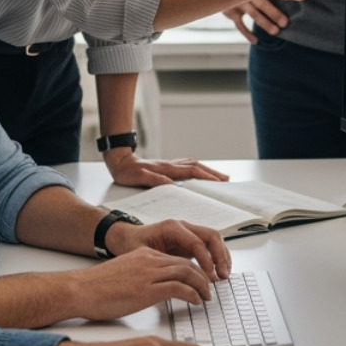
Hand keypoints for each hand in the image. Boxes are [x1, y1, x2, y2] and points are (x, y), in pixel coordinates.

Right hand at [70, 248, 212, 319]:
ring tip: (207, 297)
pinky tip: (197, 302)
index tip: (200, 281)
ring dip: (202, 285)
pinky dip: (193, 294)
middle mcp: (149, 260)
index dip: (194, 269)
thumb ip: (140, 277)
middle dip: (203, 276)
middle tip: (210, 289)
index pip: (177, 258)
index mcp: (143, 255)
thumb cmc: (96, 288)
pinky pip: (179, 288)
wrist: (80, 290)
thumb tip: (150, 289)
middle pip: (187, 263)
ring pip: (188, 272)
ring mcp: (149, 273)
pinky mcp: (147, 289)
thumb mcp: (123, 275)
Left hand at [105, 149, 229, 187]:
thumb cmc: (128, 172)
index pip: (192, 172)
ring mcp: (169, 164)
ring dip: (207, 170)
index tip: (219, 182)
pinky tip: (200, 172)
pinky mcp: (166, 166)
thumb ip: (155, 180)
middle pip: (197, 166)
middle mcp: (170, 165)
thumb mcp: (139, 178)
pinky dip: (197, 168)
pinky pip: (187, 165)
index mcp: (167, 169)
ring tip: (219, 177)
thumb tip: (171, 184)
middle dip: (212, 173)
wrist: (119, 161)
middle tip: (226, 180)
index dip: (206, 177)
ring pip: (193, 164)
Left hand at [111, 219, 230, 281]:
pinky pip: (210, 247)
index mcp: (172, 228)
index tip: (210, 277)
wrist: (126, 238)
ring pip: (214, 240)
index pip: (197, 242)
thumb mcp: (141, 254)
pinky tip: (218, 272)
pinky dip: (218, 258)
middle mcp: (183, 228)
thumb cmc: (132, 245)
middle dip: (220, 256)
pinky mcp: (191, 242)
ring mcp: (189, 233)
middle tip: (223, 276)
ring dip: (222, 257)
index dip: (206, 260)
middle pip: (211, 236)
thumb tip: (175, 277)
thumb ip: (159, 263)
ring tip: (224, 275)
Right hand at [221, 0, 287, 43]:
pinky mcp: (231, 12)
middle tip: (285, 23)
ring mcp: (238, 2)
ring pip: (253, 14)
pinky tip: (256, 41)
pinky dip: (247, 34)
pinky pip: (240, 25)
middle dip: (274, 14)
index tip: (289, 8)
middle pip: (263, 4)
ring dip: (265, 23)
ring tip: (275, 31)